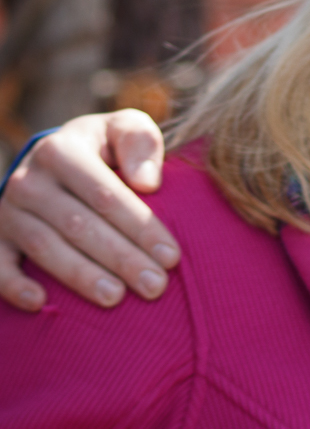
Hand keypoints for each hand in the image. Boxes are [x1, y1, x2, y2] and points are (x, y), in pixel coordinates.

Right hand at [0, 110, 179, 311]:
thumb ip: (140, 142)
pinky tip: (40, 303)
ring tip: (116, 298)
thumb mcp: (124, 129)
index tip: (171, 256)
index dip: (140, 227)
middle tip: (155, 286)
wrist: (55, 155)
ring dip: (81, 276)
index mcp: (62, 150)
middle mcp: (30, 180)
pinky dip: (14, 285)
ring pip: (45, 247)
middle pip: (80, 225)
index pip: (106, 195)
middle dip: (121, 258)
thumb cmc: (105, 147)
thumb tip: (148, 182)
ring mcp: (8, 211)